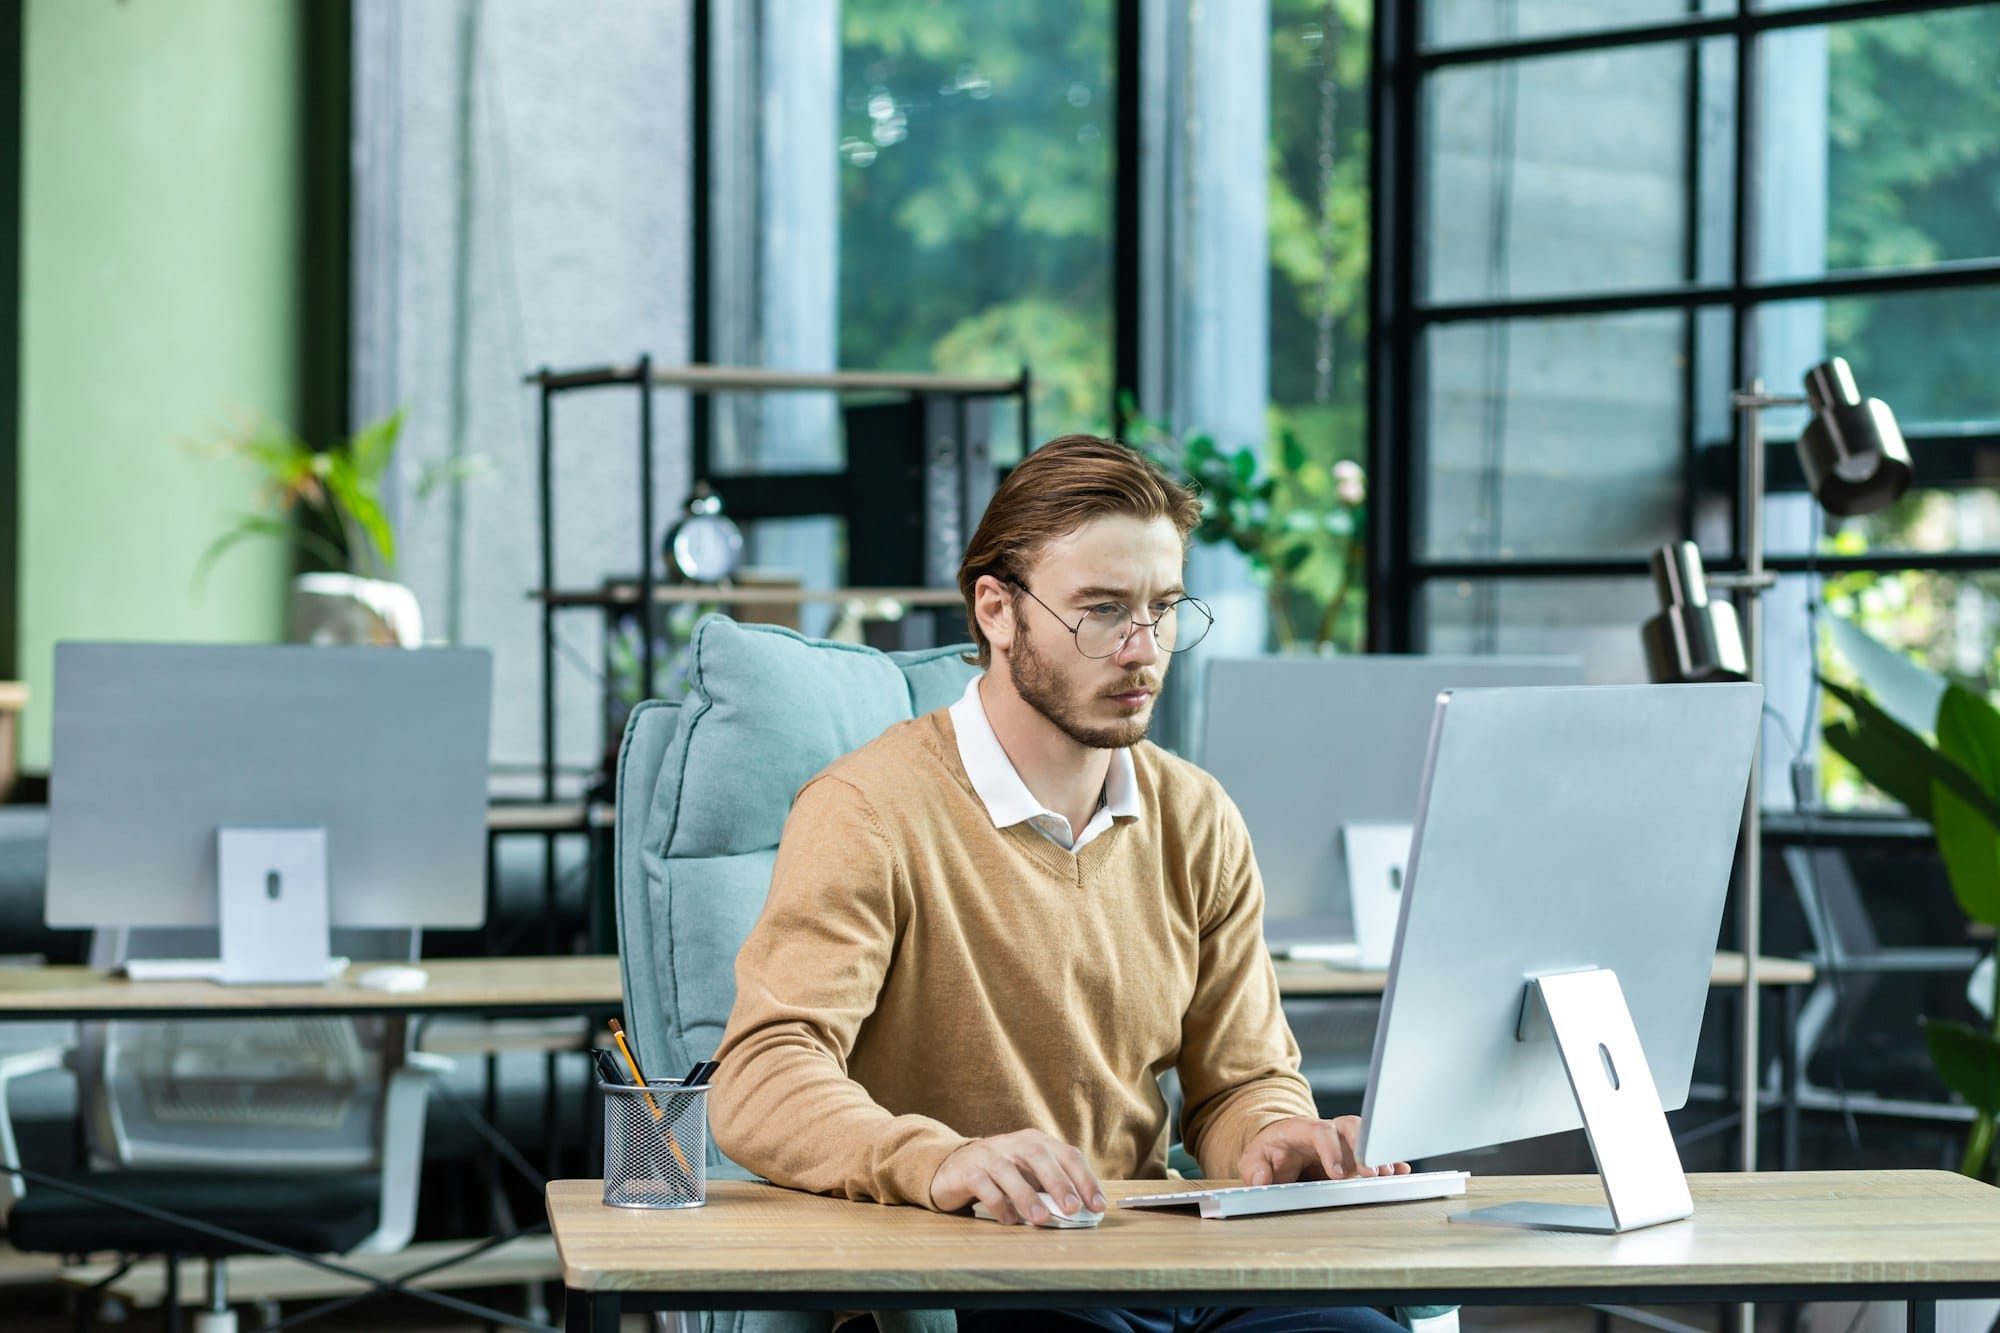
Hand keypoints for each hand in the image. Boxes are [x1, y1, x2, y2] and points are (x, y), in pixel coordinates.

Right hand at [930, 1129, 1105, 1223]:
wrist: (954, 1167)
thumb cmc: (1002, 1174)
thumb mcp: (1029, 1175)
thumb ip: (1051, 1188)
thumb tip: (1081, 1212)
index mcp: (1036, 1142)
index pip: (1067, 1155)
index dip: (1085, 1179)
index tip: (1097, 1205)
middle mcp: (1014, 1143)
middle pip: (1039, 1157)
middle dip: (1059, 1183)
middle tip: (1073, 1209)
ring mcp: (989, 1154)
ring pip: (1010, 1172)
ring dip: (1027, 1196)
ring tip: (1041, 1220)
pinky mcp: (968, 1170)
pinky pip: (984, 1186)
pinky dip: (999, 1204)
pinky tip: (1009, 1220)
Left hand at [1238, 1115, 1411, 1185]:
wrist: (1278, 1148)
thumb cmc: (1269, 1153)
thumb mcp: (1253, 1159)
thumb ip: (1254, 1167)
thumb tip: (1261, 1177)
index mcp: (1302, 1129)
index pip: (1320, 1132)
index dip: (1331, 1150)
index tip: (1337, 1173)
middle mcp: (1327, 1131)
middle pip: (1351, 1127)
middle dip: (1364, 1147)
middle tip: (1374, 1172)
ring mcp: (1343, 1141)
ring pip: (1366, 1137)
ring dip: (1379, 1154)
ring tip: (1390, 1174)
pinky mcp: (1353, 1154)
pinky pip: (1374, 1151)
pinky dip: (1389, 1159)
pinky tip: (1402, 1170)